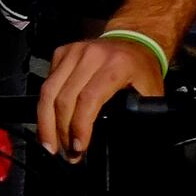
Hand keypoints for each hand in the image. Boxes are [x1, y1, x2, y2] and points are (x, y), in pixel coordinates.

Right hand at [37, 31, 166, 162]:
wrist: (134, 40)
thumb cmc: (142, 71)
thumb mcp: (150, 93)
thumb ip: (141, 115)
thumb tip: (132, 144)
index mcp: (116, 65)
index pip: (89, 98)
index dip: (80, 126)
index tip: (79, 148)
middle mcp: (92, 55)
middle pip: (64, 98)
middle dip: (62, 131)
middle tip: (66, 154)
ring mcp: (73, 51)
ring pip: (49, 91)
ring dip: (46, 122)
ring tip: (50, 144)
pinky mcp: (61, 52)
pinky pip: (47, 82)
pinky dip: (45, 106)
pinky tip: (49, 123)